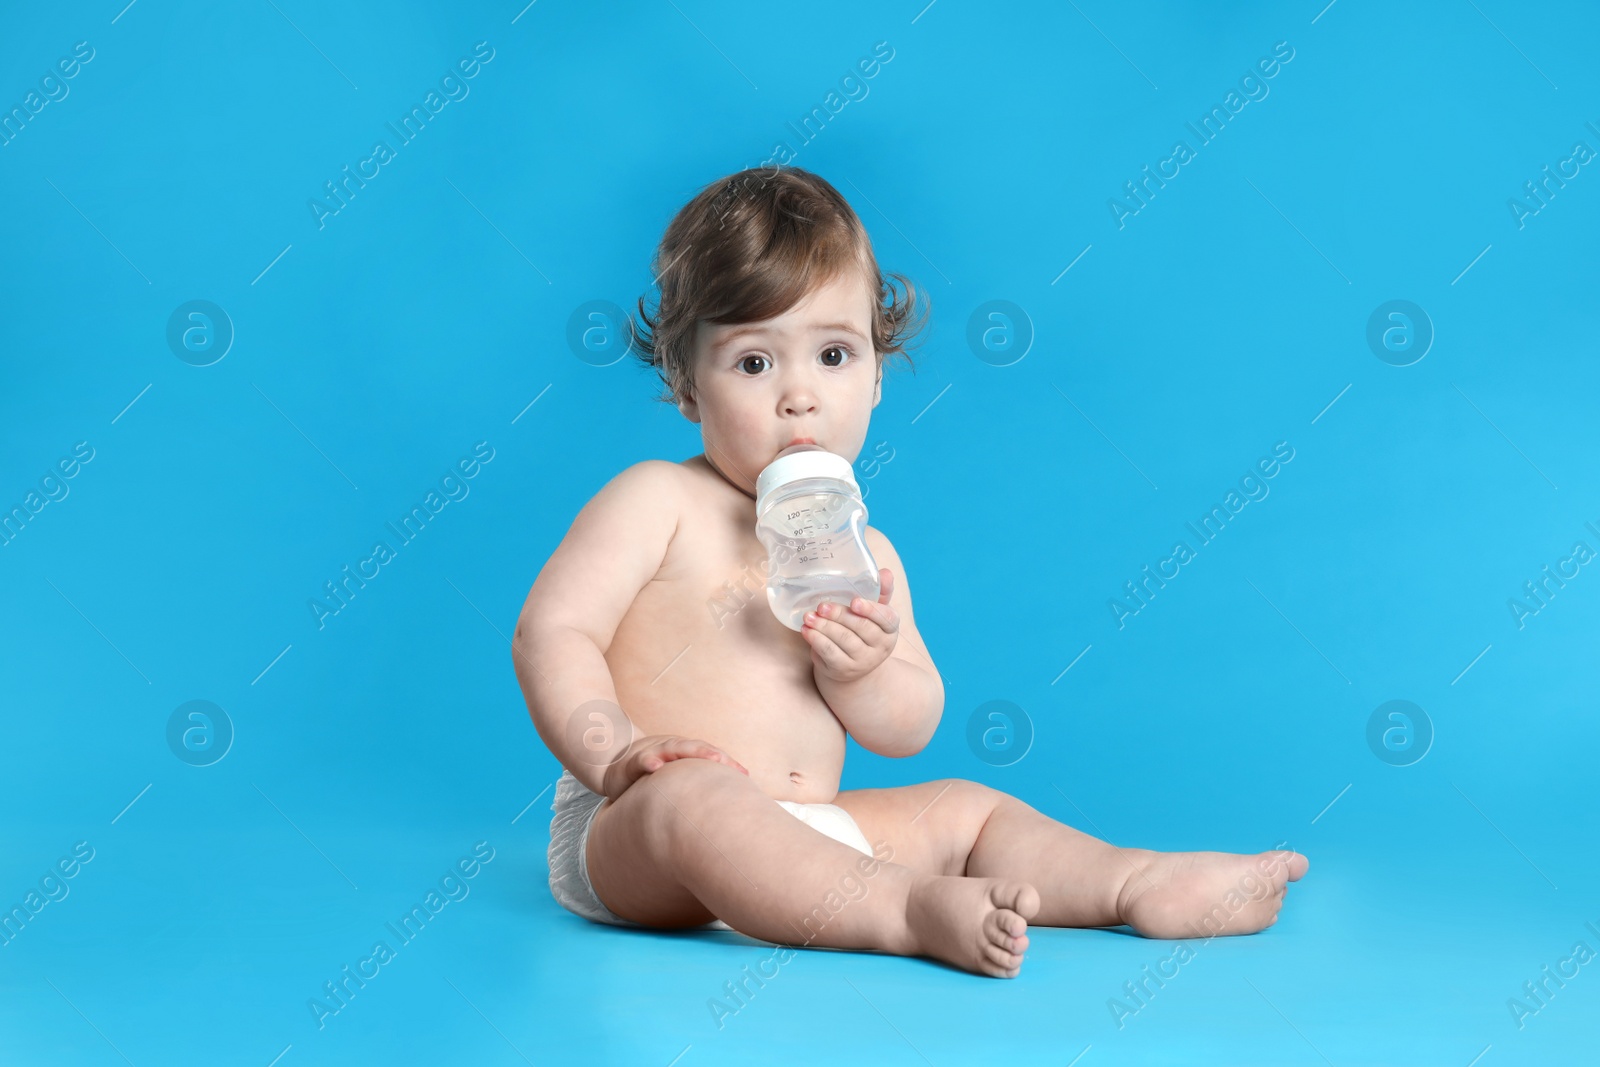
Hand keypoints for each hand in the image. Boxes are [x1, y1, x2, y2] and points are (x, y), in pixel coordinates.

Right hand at [600, 734, 748, 800]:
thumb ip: (692, 788)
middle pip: (694, 748)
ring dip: (688, 752)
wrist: (611, 765)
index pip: (707, 754)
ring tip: (708, 759)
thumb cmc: (649, 775)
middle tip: (729, 765)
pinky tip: (656, 767)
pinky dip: (648, 762)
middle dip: (712, 755)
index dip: (726, 762)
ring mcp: (650, 753)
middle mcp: (668, 748)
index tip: (744, 774)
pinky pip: (640, 761)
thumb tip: (724, 807)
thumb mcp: (672, 780)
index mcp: (681, 753)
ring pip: (671, 748)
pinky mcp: (630, 764)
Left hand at [800, 568, 898, 684]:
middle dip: (840, 615)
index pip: (886, 618)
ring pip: (843, 640)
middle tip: (822, 605)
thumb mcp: (873, 611)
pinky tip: (806, 630)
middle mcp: (880, 647)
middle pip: (861, 628)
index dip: (871, 610)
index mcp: (890, 629)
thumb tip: (886, 572)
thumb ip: (880, 591)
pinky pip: (830, 653)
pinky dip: (816, 640)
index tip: (854, 601)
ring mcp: (862, 661)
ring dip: (824, 626)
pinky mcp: (843, 669)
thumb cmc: (862, 631)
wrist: (854, 668)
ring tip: (808, 616)